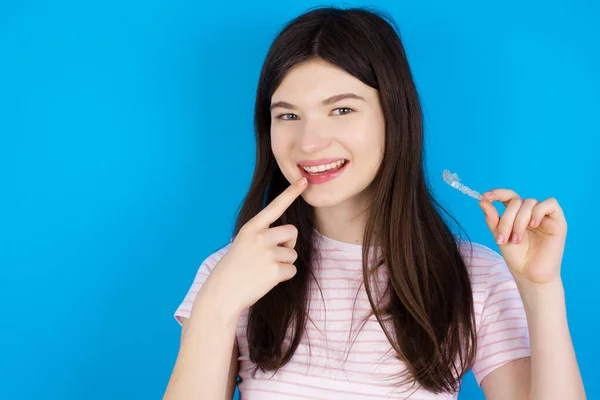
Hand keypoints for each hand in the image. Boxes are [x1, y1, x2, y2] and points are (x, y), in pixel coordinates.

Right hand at [201, 177, 307, 313]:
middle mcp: (260, 237)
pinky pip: (292, 270)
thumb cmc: (234, 269)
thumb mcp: (243, 243)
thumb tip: (288, 236)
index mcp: (251, 227)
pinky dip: (283, 277)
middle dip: (288, 244)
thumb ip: (262, 235)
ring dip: (283, 264)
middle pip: (292, 232)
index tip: (303, 181)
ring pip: (292, 254)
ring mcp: (268, 253)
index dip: (291, 193)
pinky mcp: (275, 270)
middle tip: (271, 256)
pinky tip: (266, 280)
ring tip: (263, 270)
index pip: (275, 206)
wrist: (222, 293)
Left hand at [479, 189, 566, 284]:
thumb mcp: (499, 236)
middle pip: (516, 201)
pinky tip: (533, 224)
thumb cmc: (516, 257)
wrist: (530, 274)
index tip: (485, 197)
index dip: (497, 193)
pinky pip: (550, 204)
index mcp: (516, 214)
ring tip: (516, 240)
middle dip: (506, 219)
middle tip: (503, 239)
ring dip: (519, 221)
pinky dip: (538, 211)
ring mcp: (543, 215)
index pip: (508, 196)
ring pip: (529, 203)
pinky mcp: (558, 221)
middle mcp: (529, 212)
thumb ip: (492, 219)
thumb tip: (482, 201)